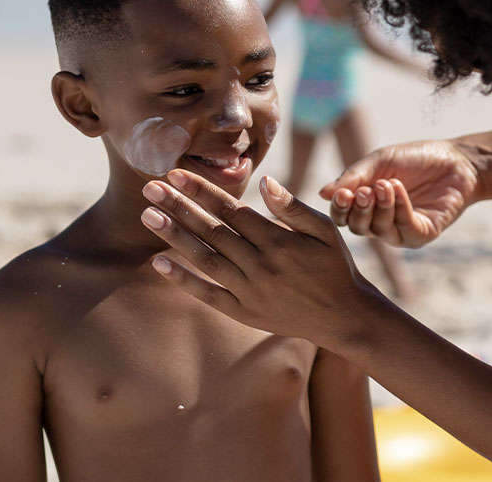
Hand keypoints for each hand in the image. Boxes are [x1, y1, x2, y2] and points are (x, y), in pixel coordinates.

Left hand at [140, 169, 373, 344]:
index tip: (177, 174)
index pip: (232, 210)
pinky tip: (159, 263)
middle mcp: (261, 265)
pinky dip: (183, 280)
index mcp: (279, 240)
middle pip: (212, 230)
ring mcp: (250, 291)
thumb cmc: (335, 267)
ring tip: (148, 215)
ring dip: (174, 236)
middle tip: (150, 186)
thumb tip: (264, 181)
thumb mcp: (325, 231)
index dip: (203, 191)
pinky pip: (208, 294)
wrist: (344, 316)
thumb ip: (293, 207)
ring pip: (205, 259)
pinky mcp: (244, 313)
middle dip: (179, 206)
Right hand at [318, 140, 479, 247]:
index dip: (339, 208)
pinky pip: (404, 228)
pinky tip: (399, 188)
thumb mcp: (379, 161)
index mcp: (366, 205)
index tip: (343, 193)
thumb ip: (353, 177)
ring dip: (380, 207)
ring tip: (386, 184)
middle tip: (364, 191)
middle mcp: (380, 222)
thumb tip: (321, 194)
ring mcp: (400, 231)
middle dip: (358, 210)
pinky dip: (399, 208)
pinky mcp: (421, 234)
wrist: (456, 161)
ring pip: (378, 230)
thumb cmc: (415, 159)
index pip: (342, 216)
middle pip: (356, 228)